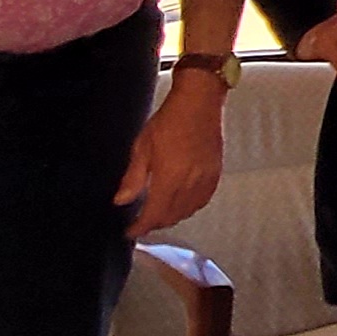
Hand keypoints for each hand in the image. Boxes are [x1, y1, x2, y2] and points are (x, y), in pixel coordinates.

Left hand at [115, 89, 224, 239]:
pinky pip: (203, 201)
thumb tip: (121, 200)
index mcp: (169, 178)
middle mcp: (190, 184)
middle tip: (142, 223)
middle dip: (155, 224)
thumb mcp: (142, 147)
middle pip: (172, 217)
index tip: (131, 232)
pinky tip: (182, 204)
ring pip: (188, 211)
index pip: (154, 215)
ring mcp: (205, 180)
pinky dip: (190, 208)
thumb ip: (133, 178)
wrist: (199, 103)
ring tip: (159, 215)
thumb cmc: (169, 120)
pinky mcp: (215, 173)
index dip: (141, 228)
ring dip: (172, 218)